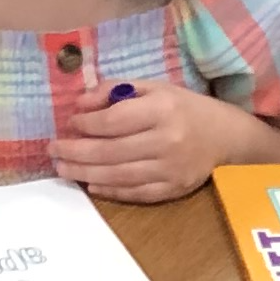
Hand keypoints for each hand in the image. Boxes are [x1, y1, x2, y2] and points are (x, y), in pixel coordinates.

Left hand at [49, 80, 241, 202]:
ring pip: (118, 175)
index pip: (114, 121)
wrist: (226, 137)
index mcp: (162, 110)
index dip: (86, 124)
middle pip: (110, 151)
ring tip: (62, 168)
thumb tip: (79, 104)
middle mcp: (167, 141)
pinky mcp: (174, 189)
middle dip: (75, 152)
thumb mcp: (154, 87)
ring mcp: (171, 169)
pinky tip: (90, 184)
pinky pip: (135, 193)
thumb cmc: (184, 108)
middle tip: (53, 150)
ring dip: (84, 173)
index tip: (70, 123)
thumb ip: (116, 90)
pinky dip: (110, 190)